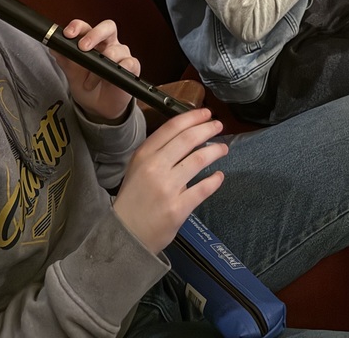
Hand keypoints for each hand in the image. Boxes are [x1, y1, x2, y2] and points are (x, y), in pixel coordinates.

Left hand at [55, 18, 140, 122]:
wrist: (99, 108)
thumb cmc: (87, 86)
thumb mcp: (72, 74)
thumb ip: (65, 60)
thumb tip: (53, 47)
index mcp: (92, 41)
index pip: (86, 27)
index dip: (78, 27)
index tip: (68, 34)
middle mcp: (109, 44)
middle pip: (108, 27)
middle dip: (95, 34)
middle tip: (83, 47)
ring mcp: (121, 54)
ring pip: (115, 50)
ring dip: (99, 68)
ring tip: (90, 82)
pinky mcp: (132, 67)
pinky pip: (129, 63)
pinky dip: (118, 70)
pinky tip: (109, 80)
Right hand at [113, 108, 226, 253]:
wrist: (125, 234)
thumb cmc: (133, 199)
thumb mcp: (137, 168)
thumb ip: (157, 151)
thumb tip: (186, 135)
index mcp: (144, 155)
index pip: (172, 127)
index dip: (193, 117)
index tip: (206, 113)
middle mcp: (155, 167)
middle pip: (188, 139)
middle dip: (208, 129)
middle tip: (218, 126)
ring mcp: (167, 188)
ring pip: (199, 159)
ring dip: (215, 150)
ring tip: (223, 148)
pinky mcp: (178, 208)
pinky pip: (203, 188)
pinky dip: (215, 180)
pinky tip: (219, 176)